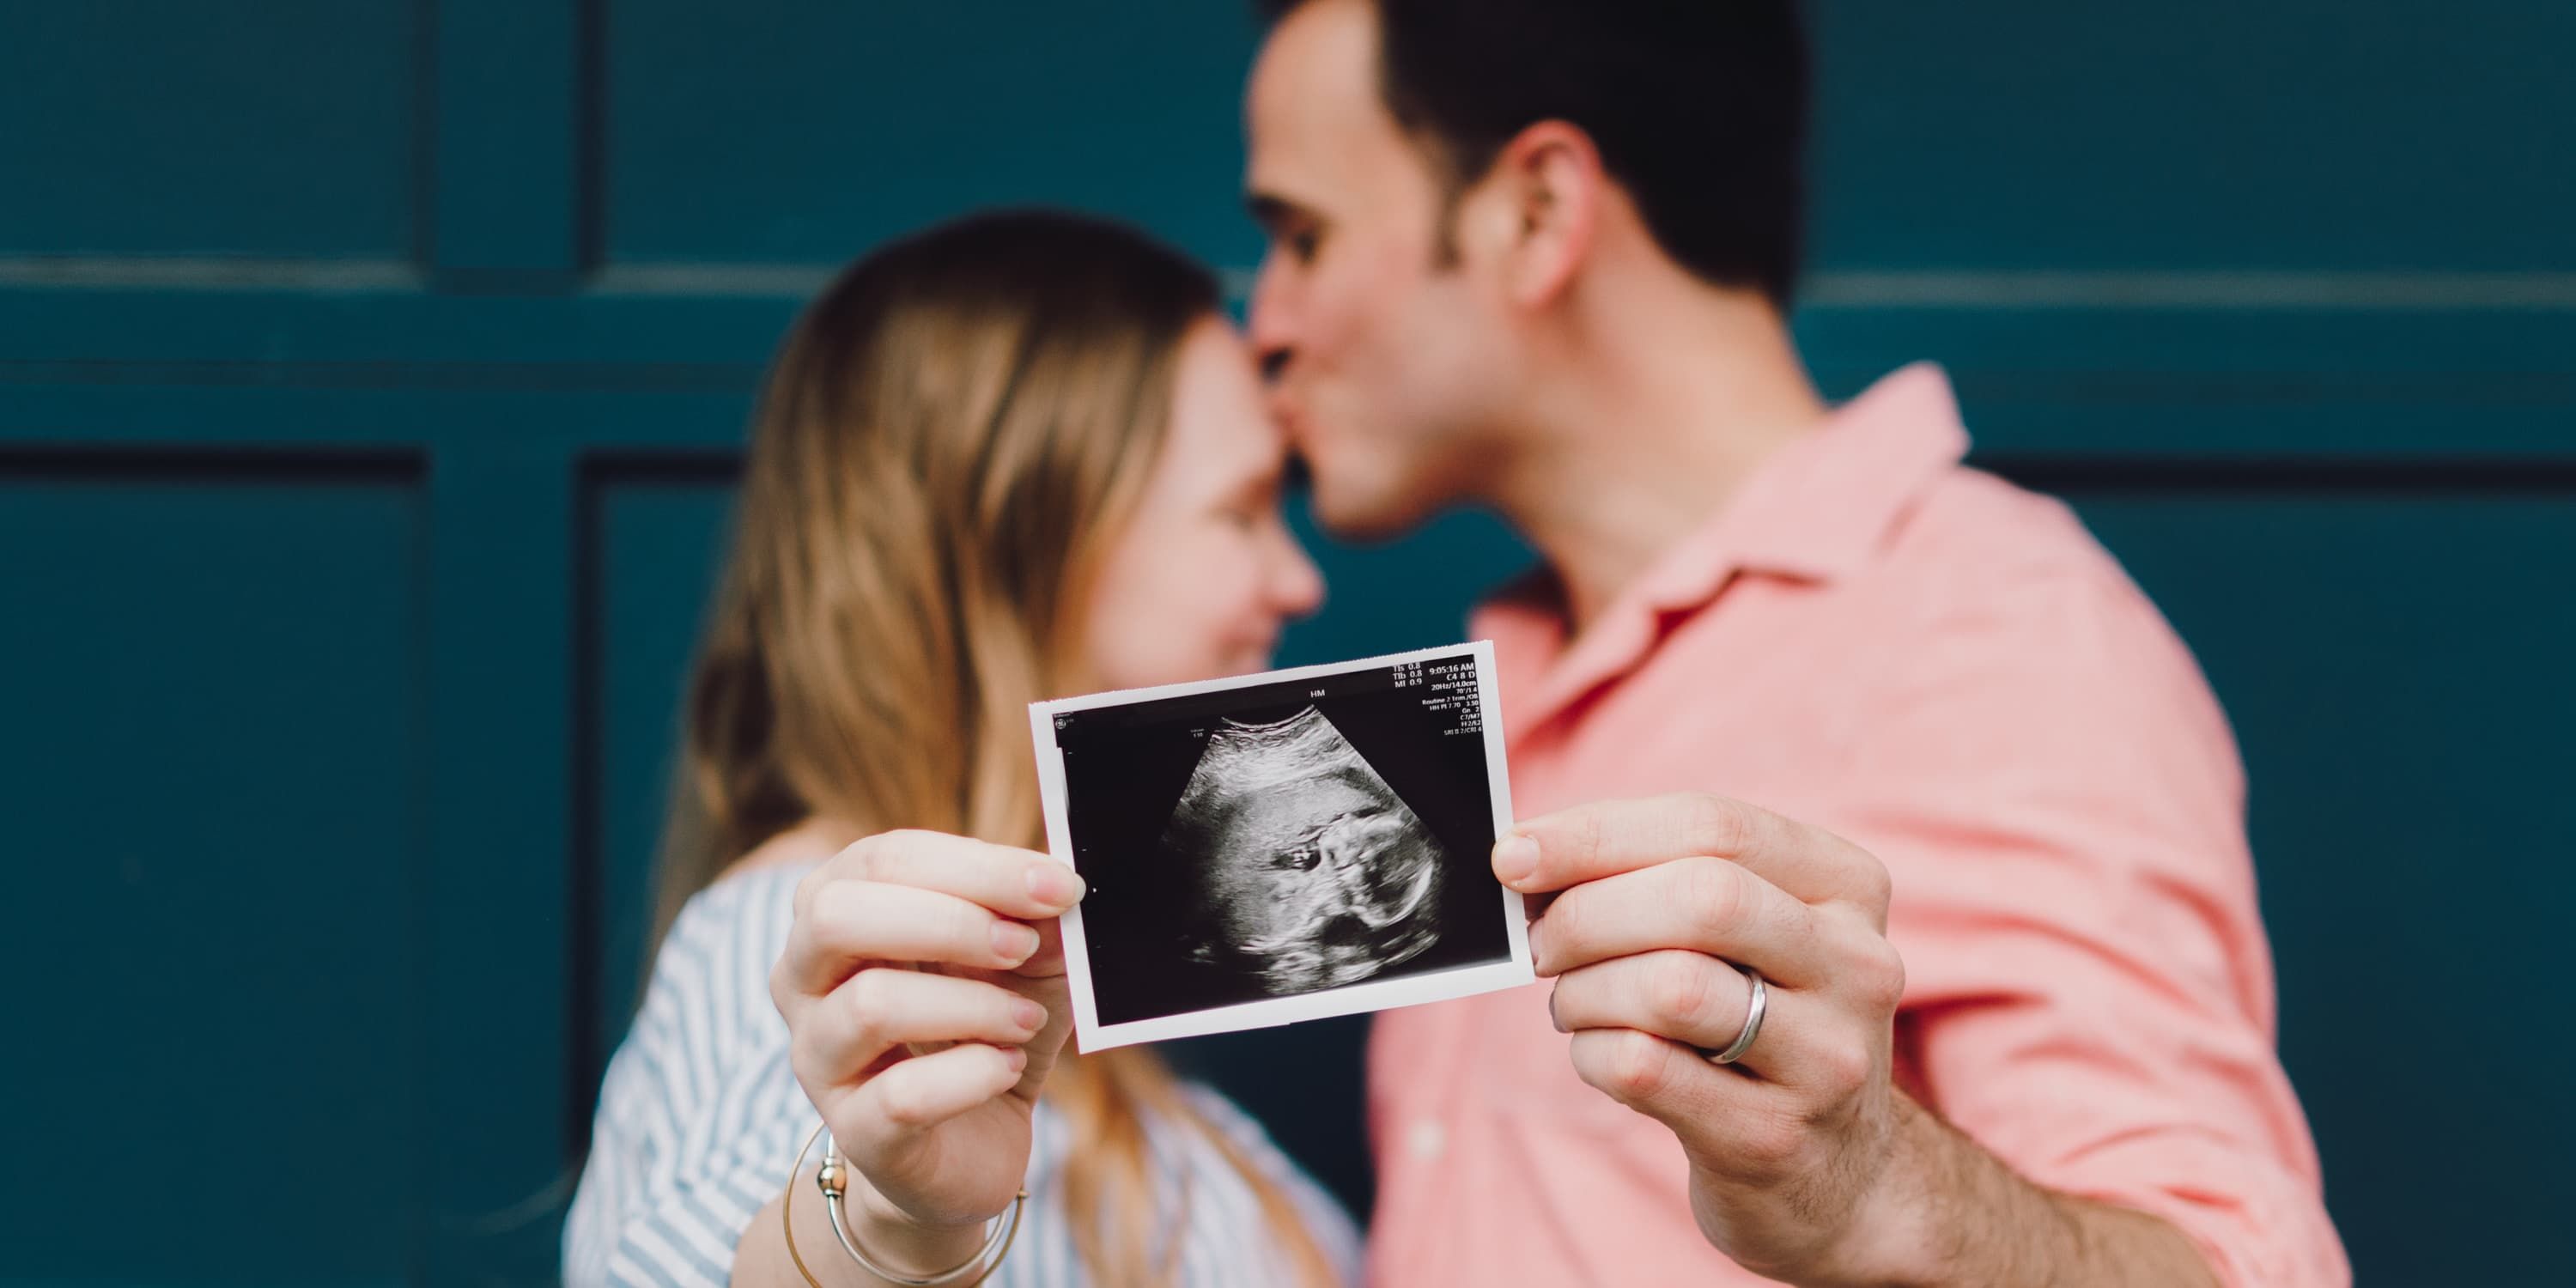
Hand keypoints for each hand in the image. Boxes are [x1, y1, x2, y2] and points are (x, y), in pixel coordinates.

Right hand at [770, 830, 1085, 1237]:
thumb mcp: (1025, 960)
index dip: (976, 866)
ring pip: (870, 1005)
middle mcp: (803, 978)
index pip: (883, 860)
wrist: (972, 1146)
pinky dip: (973, 1074)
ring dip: (972, 1004)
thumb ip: (1035, 918)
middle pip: (838, 916)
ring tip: (1026, 1020)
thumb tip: (1056, 887)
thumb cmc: (986, 1028)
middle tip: (1022, 946)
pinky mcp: (855, 1131)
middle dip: (949, 922)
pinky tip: (1008, 1068)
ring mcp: (818, 1058)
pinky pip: (901, 1095)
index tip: (1057, 886)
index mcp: (835, 910)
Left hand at [1497, 793, 1911, 1284]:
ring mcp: (1826, 1059)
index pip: (1713, 826)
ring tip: (1572, 1004)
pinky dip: (1592, 1053)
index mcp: (1847, 888)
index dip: (1597, 834)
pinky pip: (1646, 1069)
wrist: (1838, 1175)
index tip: (1514, 854)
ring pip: (1671, 987)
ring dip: (1584, 990)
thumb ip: (1658, 876)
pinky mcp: (1773, 1137)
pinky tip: (1597, 1054)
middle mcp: (1856, 966)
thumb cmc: (1760, 1022)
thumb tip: (1528, 854)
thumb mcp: (1747, 936)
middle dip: (1587, 914)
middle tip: (1541, 944)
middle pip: (1701, 899)